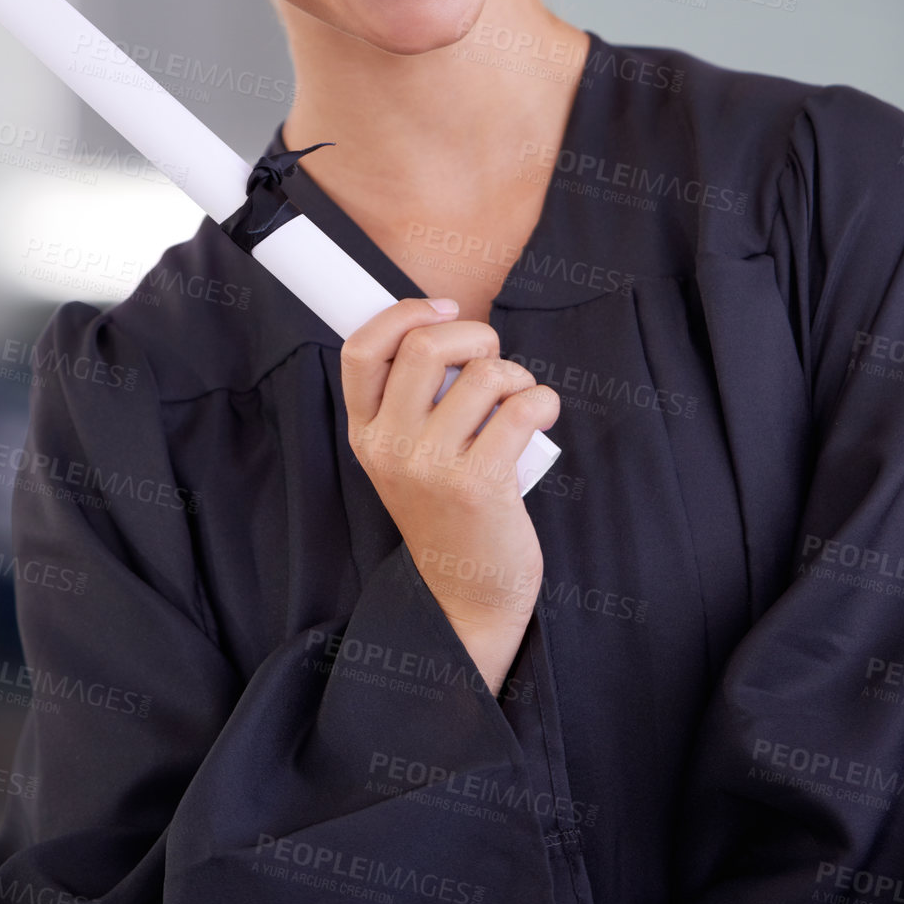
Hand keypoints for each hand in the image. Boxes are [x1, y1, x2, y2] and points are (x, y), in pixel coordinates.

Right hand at [340, 297, 559, 695]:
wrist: (466, 594)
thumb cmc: (446, 509)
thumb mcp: (404, 456)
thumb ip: (410, 399)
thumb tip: (444, 324)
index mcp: (365, 433)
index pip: (361, 350)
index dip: (403, 313)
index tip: (443, 308)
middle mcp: (390, 447)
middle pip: (424, 346)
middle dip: (474, 335)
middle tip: (492, 358)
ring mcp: (431, 467)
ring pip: (483, 374)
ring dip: (515, 375)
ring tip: (518, 400)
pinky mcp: (479, 484)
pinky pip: (521, 408)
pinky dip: (543, 400)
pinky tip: (542, 414)